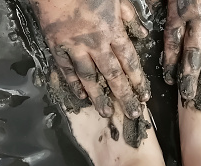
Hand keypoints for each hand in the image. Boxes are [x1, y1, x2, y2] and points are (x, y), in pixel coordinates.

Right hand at [31, 0, 150, 118]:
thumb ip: (130, 17)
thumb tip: (142, 36)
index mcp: (112, 29)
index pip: (129, 61)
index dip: (138, 80)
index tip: (144, 96)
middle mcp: (95, 42)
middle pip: (112, 74)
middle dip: (124, 95)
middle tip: (131, 113)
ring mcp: (74, 46)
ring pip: (89, 77)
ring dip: (98, 96)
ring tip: (105, 112)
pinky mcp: (56, 45)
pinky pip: (66, 69)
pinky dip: (73, 83)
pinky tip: (80, 96)